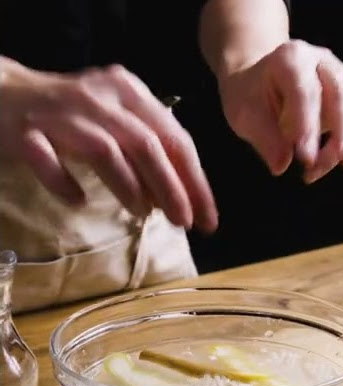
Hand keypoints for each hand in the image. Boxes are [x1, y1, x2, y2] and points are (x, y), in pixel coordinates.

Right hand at [0, 58, 217, 230]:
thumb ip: (146, 149)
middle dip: (171, 188)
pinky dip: (65, 183)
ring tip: (143, 214)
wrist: (5, 93)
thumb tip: (176, 195)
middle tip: (184, 222)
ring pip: (105, 151)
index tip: (207, 217)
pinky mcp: (27, 133)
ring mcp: (61, 114)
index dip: (195, 180)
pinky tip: (78, 201)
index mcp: (127, 91)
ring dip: (129, 188)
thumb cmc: (71, 114)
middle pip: (145, 144)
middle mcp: (98, 97)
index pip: (173, 136)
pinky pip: (47, 161)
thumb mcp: (116, 119)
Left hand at [218, 40, 342, 182]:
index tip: (305, 159)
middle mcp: (319, 60)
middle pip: (341, 92)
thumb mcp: (244, 115)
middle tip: (321, 167)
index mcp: (290, 58)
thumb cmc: (250, 97)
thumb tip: (282, 166)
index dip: (307, 126)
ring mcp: (339, 71)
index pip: (305, 91)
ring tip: (340, 165)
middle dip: (339, 134)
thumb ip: (264, 139)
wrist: (258, 83)